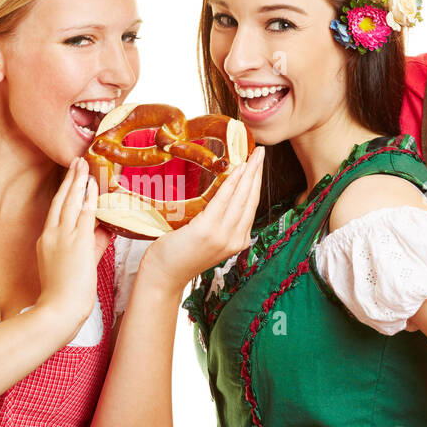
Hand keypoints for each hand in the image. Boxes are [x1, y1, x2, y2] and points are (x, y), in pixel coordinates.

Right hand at [34, 158, 112, 340]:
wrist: (58, 310)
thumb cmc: (65, 294)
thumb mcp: (78, 263)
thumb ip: (93, 243)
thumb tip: (107, 229)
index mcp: (47, 240)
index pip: (56, 210)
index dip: (64, 192)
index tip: (70, 178)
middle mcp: (52, 234)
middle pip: (60, 200)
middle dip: (69, 180)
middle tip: (77, 162)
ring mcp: (63, 237)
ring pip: (69, 202)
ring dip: (78, 181)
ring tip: (84, 164)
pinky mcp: (76, 242)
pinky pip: (83, 214)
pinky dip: (88, 197)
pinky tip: (93, 184)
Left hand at [138, 146, 264, 290]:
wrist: (164, 275)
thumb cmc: (179, 255)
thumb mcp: (205, 238)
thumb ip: (217, 222)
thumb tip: (220, 195)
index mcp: (237, 240)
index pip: (251, 206)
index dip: (256, 183)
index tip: (258, 164)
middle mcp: (235, 239)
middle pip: (251, 199)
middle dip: (257, 173)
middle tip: (261, 152)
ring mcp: (223, 236)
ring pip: (242, 198)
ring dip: (249, 173)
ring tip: (254, 155)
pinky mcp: (208, 231)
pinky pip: (224, 200)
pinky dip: (233, 183)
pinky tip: (238, 169)